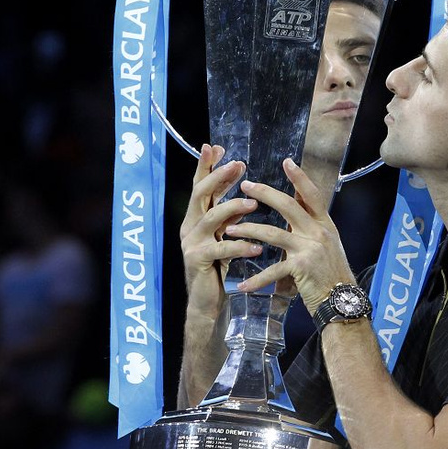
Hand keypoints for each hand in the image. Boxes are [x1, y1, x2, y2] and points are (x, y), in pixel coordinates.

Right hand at [180, 144, 262, 318]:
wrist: (207, 301)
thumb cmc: (219, 267)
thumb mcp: (225, 236)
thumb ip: (230, 217)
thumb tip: (248, 195)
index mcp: (197, 218)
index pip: (200, 186)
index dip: (207, 166)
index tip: (217, 146)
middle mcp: (190, 226)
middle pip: (200, 194)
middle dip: (218, 177)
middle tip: (238, 164)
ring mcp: (192, 243)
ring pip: (210, 218)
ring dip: (232, 208)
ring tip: (253, 204)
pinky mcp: (198, 261)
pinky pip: (220, 249)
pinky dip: (240, 246)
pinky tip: (257, 247)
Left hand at [225, 157, 355, 312]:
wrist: (342, 300)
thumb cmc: (332, 273)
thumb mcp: (327, 243)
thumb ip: (312, 225)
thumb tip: (296, 204)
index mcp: (325, 224)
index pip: (312, 194)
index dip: (299, 177)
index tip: (286, 161)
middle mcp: (318, 232)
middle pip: (288, 206)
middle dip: (264, 194)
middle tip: (245, 186)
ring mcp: (309, 249)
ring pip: (274, 233)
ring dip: (249, 231)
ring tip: (229, 231)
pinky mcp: (301, 268)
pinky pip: (273, 270)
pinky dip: (256, 280)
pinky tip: (242, 285)